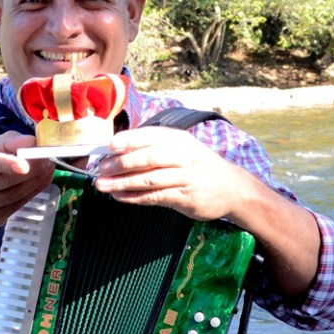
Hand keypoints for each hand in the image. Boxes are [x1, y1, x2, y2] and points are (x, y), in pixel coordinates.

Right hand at [0, 131, 54, 233]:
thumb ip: (5, 142)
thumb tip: (31, 141)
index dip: (6, 163)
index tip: (25, 163)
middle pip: (4, 181)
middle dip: (31, 169)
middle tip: (47, 158)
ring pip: (14, 195)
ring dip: (36, 181)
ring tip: (49, 168)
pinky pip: (16, 206)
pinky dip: (33, 192)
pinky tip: (41, 181)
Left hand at [94, 127, 246, 220]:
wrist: (232, 188)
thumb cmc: (198, 166)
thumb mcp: (182, 149)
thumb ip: (155, 149)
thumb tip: (118, 152)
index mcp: (179, 140)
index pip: (151, 136)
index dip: (129, 139)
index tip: (110, 145)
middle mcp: (184, 156)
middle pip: (148, 158)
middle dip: (122, 164)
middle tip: (101, 169)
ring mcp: (186, 177)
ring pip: (149, 180)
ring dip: (123, 183)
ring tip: (103, 185)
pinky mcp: (186, 197)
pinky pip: (156, 197)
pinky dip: (135, 197)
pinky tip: (120, 197)